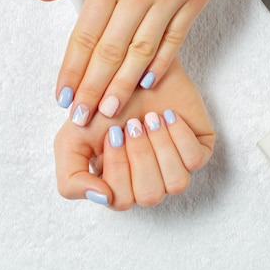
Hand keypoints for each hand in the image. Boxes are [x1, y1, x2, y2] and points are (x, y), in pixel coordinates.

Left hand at [37, 0, 259, 125]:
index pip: (85, 33)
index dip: (72, 68)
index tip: (63, 95)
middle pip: (112, 50)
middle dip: (93, 88)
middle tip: (83, 117)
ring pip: (142, 51)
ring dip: (124, 84)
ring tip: (110, 110)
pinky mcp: (195, 0)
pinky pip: (175, 39)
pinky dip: (161, 63)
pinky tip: (148, 82)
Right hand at [54, 57, 215, 209]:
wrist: (133, 68)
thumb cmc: (104, 104)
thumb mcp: (70, 139)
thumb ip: (71, 179)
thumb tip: (103, 199)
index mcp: (117, 185)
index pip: (120, 201)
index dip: (118, 167)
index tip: (114, 132)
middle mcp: (148, 182)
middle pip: (150, 195)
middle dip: (140, 155)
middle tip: (133, 123)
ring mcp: (175, 168)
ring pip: (177, 183)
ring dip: (161, 147)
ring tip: (152, 118)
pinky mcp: (198, 150)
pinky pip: (195, 160)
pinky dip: (180, 136)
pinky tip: (169, 116)